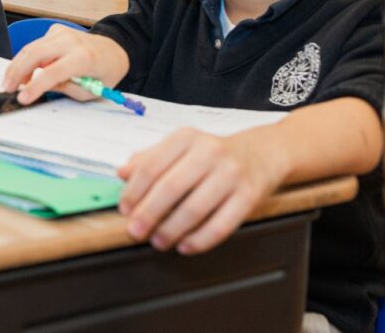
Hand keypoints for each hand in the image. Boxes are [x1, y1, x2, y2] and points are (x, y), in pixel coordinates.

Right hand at [2, 25, 129, 103]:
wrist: (114, 51)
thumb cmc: (104, 73)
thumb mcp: (89, 91)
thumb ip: (65, 89)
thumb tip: (40, 87)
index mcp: (84, 58)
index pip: (53, 72)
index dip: (35, 86)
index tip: (22, 99)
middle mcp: (71, 41)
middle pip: (35, 54)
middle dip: (16, 72)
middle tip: (7, 88)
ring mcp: (62, 33)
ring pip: (31, 48)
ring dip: (18, 66)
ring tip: (12, 83)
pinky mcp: (56, 30)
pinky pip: (36, 45)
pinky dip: (27, 59)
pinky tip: (28, 72)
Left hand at [117, 127, 285, 253]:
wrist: (263, 153)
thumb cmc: (213, 154)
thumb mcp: (181, 147)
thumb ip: (150, 158)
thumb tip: (121, 173)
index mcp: (186, 138)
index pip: (151, 167)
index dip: (133, 192)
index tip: (124, 210)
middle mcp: (209, 152)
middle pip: (170, 188)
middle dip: (148, 214)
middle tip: (135, 231)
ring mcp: (231, 174)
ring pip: (194, 209)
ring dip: (171, 231)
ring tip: (158, 241)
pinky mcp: (249, 196)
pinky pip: (221, 225)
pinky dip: (200, 240)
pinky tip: (185, 246)